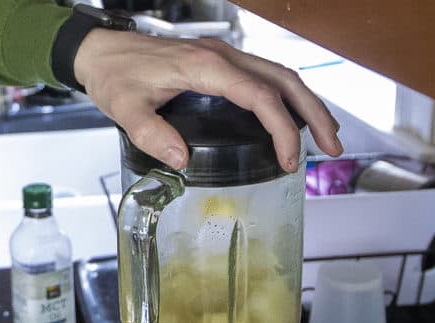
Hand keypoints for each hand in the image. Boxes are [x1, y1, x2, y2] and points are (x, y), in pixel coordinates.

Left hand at [74, 31, 342, 171]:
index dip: (281, 128)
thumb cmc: (114, 74)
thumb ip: (151, 133)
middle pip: (284, 81)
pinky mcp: (221, 65)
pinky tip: (294, 121)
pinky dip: (288, 99)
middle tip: (333, 147)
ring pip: (280, 76)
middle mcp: (223, 57)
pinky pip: (266, 77)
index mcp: (205, 66)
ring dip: (307, 105)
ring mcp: (225, 58)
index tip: (289, 159)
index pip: (259, 95)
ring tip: (326, 137)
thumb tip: (182, 159)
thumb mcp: (124, 108)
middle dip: (314, 114)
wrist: (101, 50)